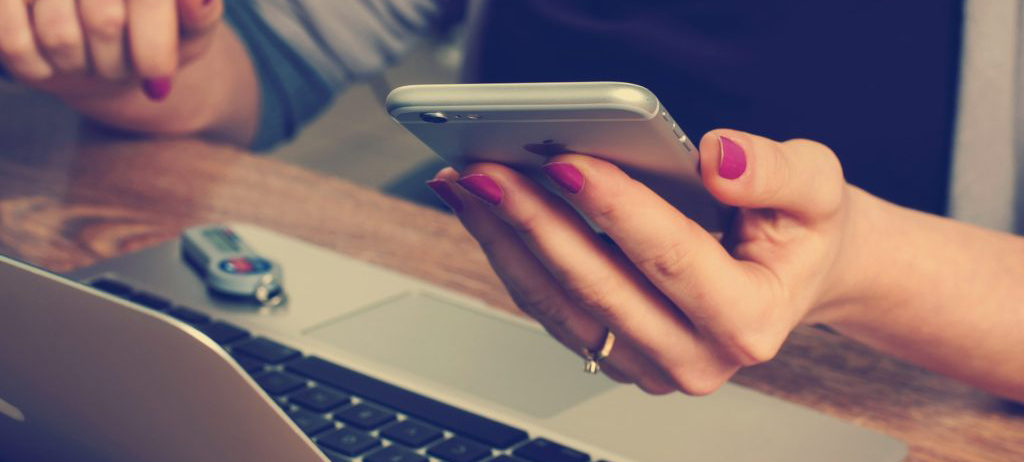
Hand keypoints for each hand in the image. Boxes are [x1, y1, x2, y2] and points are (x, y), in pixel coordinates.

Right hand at [0, 0, 222, 100]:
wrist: (109, 41)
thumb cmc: (159, 30)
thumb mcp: (191, 27)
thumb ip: (200, 15)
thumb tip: (197, 0)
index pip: (147, 3)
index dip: (154, 53)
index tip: (158, 82)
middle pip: (105, 23)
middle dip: (119, 64)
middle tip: (121, 64)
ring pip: (60, 38)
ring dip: (81, 67)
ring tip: (90, 57)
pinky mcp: (4, 0)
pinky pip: (14, 44)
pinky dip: (39, 68)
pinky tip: (52, 64)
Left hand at [428, 129, 864, 394]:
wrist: (794, 275)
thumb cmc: (801, 232)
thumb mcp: (816, 187)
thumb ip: (774, 171)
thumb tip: (716, 159)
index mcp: (750, 320)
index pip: (671, 258)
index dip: (615, 208)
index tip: (566, 162)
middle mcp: (696, 357)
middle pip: (598, 287)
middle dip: (534, 222)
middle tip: (486, 171)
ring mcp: (650, 365)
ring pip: (559, 304)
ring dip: (506, 241)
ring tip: (468, 185)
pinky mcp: (616, 354)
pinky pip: (551, 309)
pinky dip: (513, 256)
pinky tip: (486, 212)